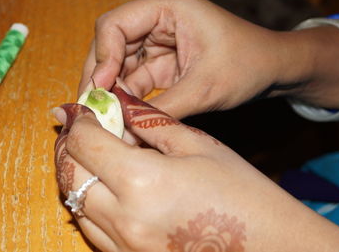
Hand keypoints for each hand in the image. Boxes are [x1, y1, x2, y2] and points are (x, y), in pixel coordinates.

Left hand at [54, 87, 338, 251]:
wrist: (269, 245)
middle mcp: (125, 220)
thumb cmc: (241, 190)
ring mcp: (124, 246)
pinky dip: (90, 205)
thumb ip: (149, 122)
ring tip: (92, 155)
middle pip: (70, 174)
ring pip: (75, 205)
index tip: (82, 109)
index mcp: (142, 181)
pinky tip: (107, 189)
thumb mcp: (197, 145)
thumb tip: (117, 102)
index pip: (85, 143)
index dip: (79, 120)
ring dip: (77, 175)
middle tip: (80, 128)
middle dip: (69, 146)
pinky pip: (92, 230)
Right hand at [80, 0, 295, 118]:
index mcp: (167, 6)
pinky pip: (134, 79)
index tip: (100, 92)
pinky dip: (128, 100)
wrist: (273, 69)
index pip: (114, 25)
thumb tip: (122, 132)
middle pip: (110, 45)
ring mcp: (157, 39)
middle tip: (92, 113)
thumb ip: (160, 109)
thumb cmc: (248, 65)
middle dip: (100, 79)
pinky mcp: (162, 60)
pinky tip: (122, 120)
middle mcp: (157, 18)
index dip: (101, 58)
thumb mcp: (204, 89)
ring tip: (105, 122)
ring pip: (119, 65)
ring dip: (112, 94)